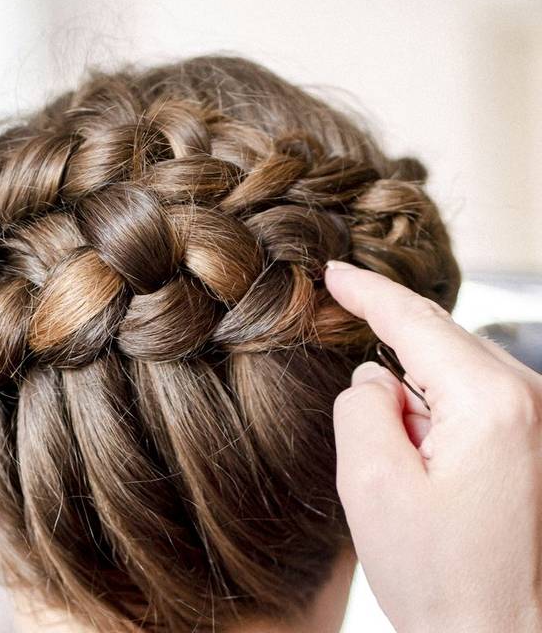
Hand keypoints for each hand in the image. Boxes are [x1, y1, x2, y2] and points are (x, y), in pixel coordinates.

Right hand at [326, 261, 541, 632]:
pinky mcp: (538, 444)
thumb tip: (374, 379)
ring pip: (454, 373)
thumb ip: (360, 407)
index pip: (416, 320)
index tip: (333, 272)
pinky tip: (427, 469)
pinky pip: (475, 402)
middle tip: (364, 420)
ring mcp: (541, 422)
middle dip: (391, 364)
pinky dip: (439, 417)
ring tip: (407, 477)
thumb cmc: (445, 581)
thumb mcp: (372, 487)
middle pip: (439, 342)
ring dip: (416, 403)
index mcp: (490, 403)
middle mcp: (530, 400)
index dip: (366, 292)